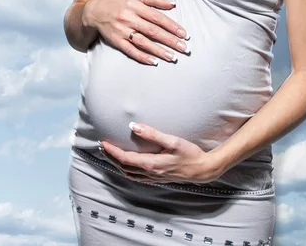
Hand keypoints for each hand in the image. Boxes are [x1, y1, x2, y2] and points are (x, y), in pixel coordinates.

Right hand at [82, 0, 190, 63]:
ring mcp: (122, 30)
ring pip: (143, 42)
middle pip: (153, 31)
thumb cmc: (118, 1)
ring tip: (172, 57)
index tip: (183, 34)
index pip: (157, 17)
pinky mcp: (116, 41)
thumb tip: (173, 4)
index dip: (172, 26)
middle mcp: (129, 18)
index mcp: (135, 5)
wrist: (94, 10)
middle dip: (170, 40)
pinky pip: (130, 50)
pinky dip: (142, 57)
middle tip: (183, 48)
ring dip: (159, 51)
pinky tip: (153, 62)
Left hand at [99, 123, 221, 184]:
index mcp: (151, 164)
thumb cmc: (190, 154)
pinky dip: (128, 171)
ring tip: (111, 155)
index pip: (125, 159)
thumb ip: (152, 134)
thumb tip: (133, 126)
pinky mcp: (158, 178)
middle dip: (111, 158)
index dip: (112, 151)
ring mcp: (154, 178)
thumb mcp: (172, 141)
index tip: (103, 142)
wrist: (203, 170)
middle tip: (102, 147)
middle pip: (124, 167)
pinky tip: (128, 166)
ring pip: (129, 174)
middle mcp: (150, 173)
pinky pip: (137, 177)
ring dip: (118, 164)